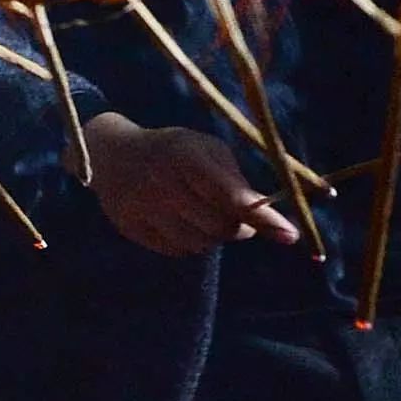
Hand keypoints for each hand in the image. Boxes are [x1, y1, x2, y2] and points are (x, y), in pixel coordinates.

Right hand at [80, 115, 294, 256]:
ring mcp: (144, 208)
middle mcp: (163, 183)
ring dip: (212, 235)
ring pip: (201, 243)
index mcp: (186, 156)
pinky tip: (179, 221)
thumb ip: (236, 181)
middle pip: (222, 227)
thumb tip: (272, 224)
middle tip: (231, 212)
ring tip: (200, 213)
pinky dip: (189, 241)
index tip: (291, 235)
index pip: (232, 196)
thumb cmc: (172, 150)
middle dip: (237, 225)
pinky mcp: (132, 229)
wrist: (110, 154)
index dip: (264, 217)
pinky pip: (178, 250)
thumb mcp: (205, 149)